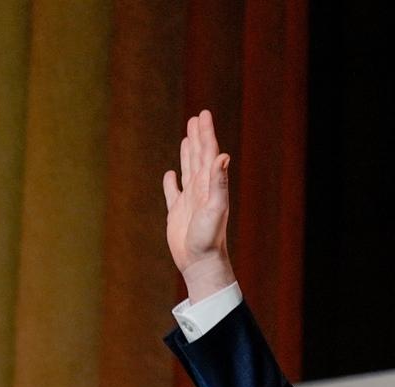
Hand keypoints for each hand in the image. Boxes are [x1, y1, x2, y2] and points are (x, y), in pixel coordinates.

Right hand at [162, 110, 234, 301]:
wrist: (201, 264)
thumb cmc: (209, 239)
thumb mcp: (215, 208)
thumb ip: (219, 182)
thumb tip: (222, 155)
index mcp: (210, 186)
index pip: (208, 153)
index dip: (206, 133)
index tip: (204, 114)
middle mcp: (201, 190)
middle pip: (199, 156)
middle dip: (199, 136)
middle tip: (198, 117)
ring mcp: (189, 201)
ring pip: (188, 170)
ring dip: (188, 152)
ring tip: (187, 136)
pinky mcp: (177, 213)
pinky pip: (173, 193)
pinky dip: (171, 182)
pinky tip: (171, 174)